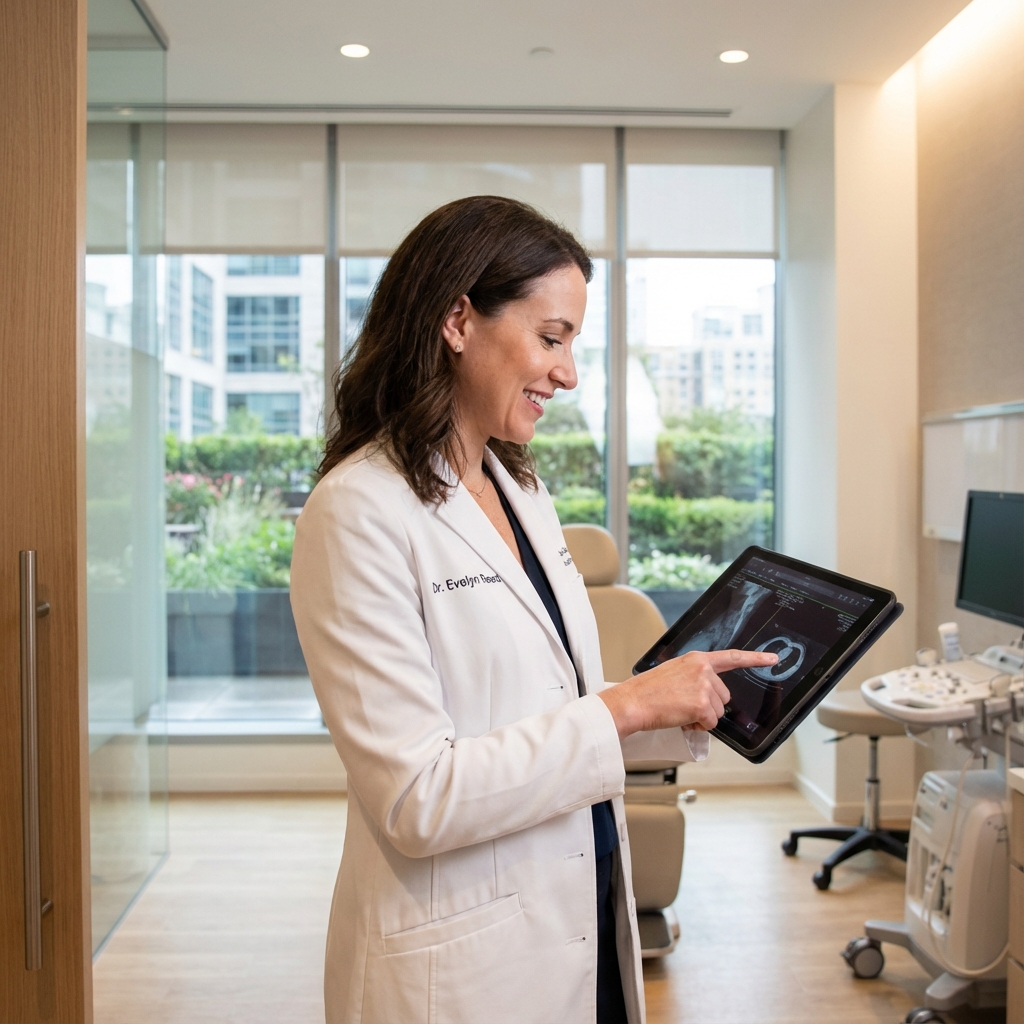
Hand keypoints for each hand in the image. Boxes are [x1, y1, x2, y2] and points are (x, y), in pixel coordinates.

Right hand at [596, 649, 778, 738]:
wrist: (632, 702)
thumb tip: (708, 696)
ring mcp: (704, 686)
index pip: (731, 657)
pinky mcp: (702, 704)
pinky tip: (680, 718)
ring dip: (702, 717)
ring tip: (679, 711)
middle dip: (708, 706)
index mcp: (696, 659)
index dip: (755, 659)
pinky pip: (710, 723)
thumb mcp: (673, 673)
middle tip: (684, 705)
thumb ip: (694, 677)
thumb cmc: (646, 691)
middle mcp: (703, 669)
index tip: (772, 659)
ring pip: (718, 712)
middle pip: (724, 696)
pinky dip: (697, 726)